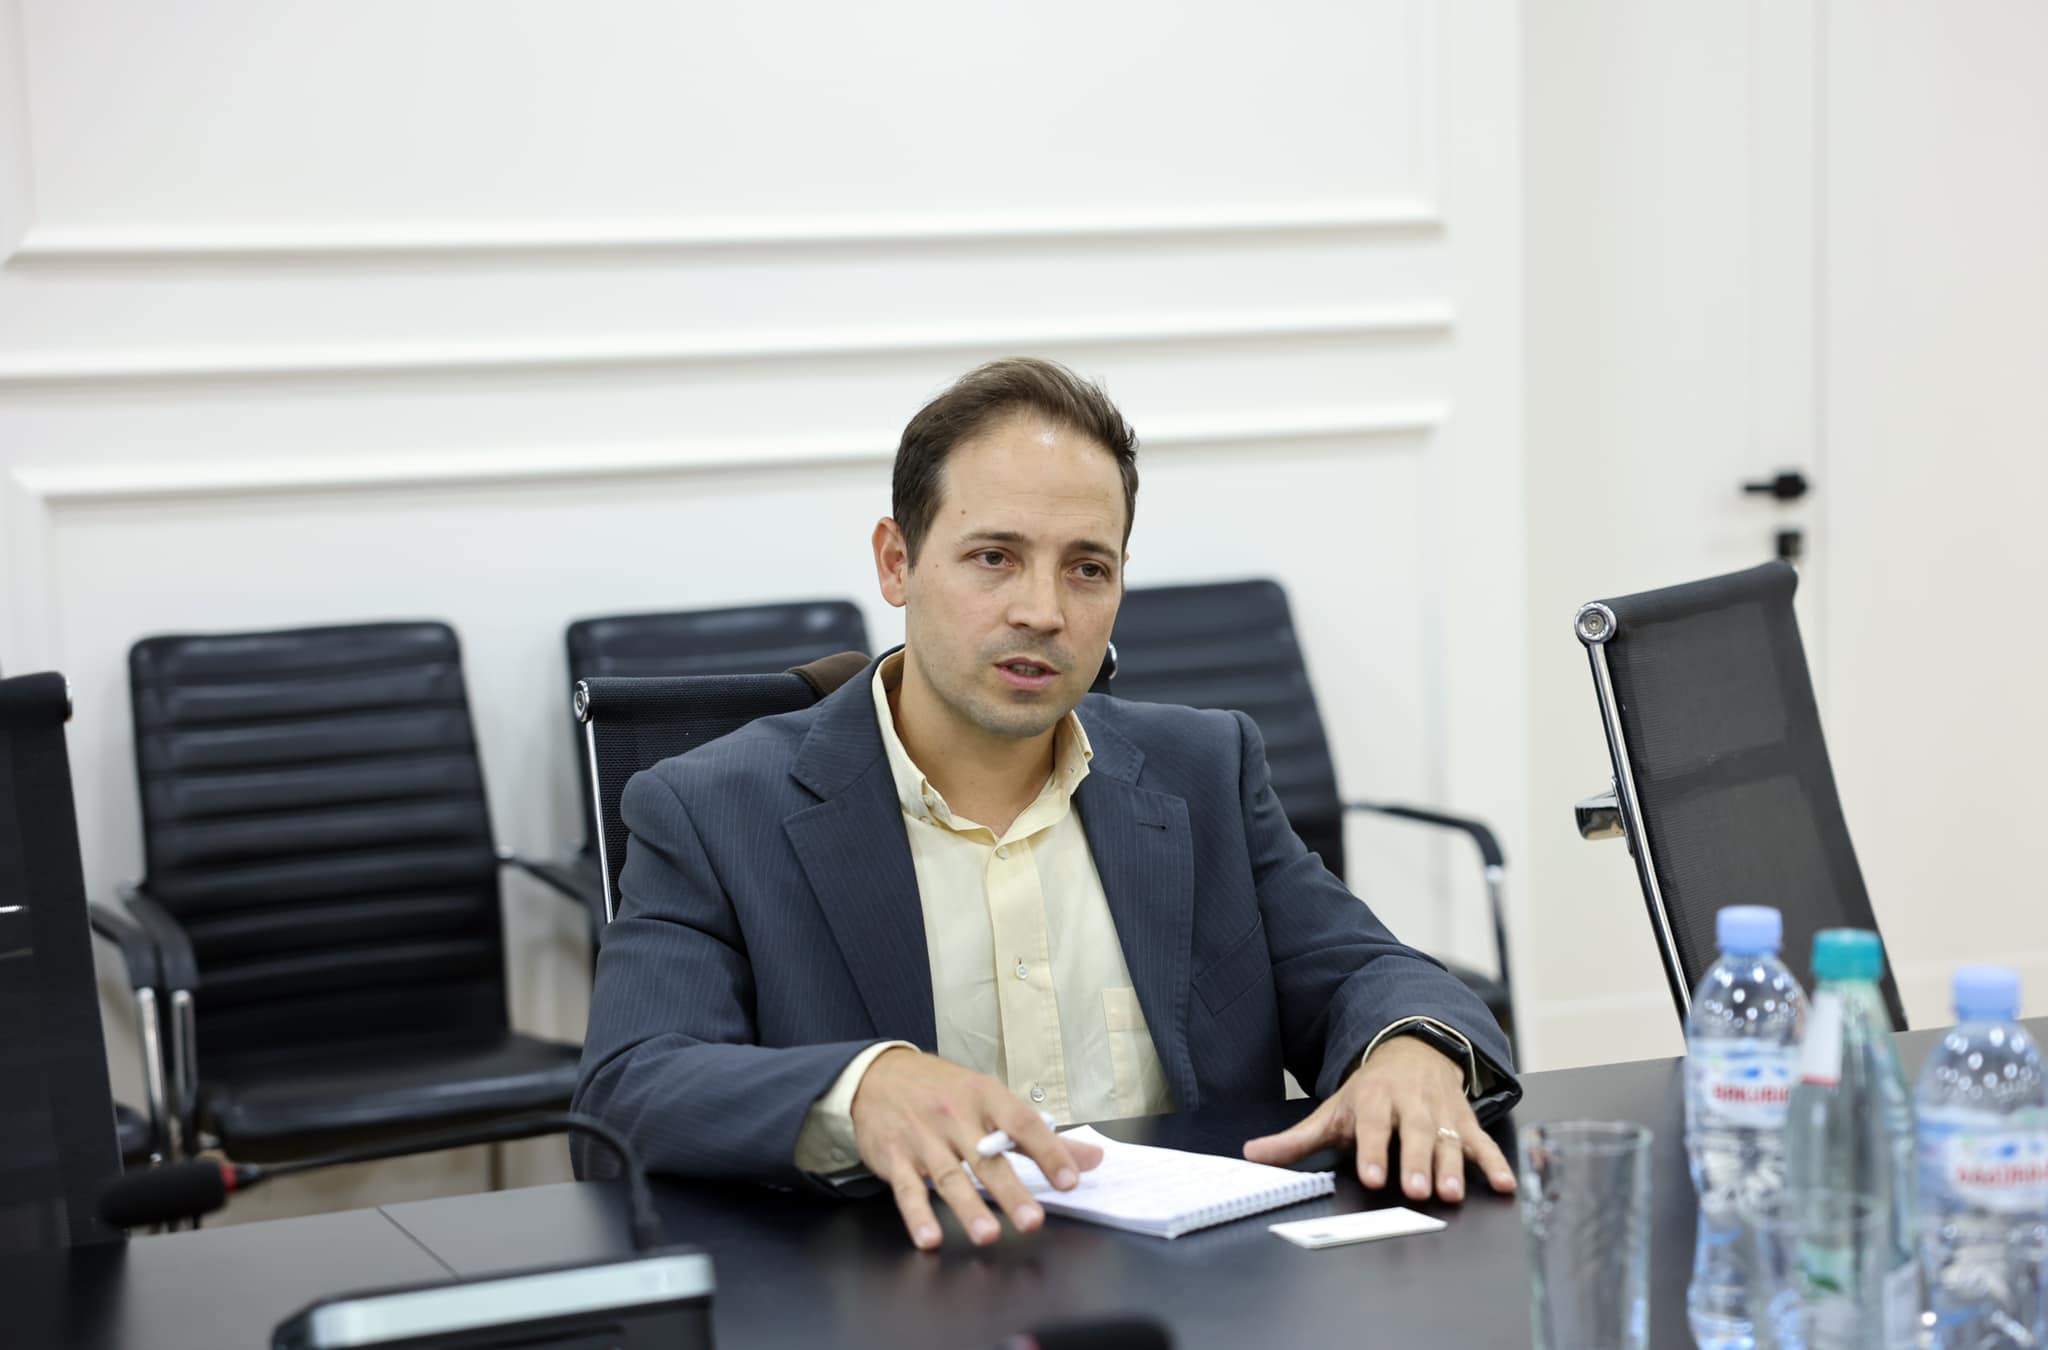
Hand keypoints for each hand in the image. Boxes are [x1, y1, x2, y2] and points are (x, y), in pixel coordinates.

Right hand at [849, 1047, 1104, 1250]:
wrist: (877, 1076)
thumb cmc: (943, 1090)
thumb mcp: (990, 1100)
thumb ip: (1040, 1135)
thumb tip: (1093, 1159)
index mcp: (985, 1097)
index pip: (1022, 1123)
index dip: (1048, 1152)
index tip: (1069, 1181)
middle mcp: (955, 1116)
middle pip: (986, 1157)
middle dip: (1010, 1190)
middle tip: (1032, 1220)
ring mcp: (923, 1138)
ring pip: (948, 1176)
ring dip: (968, 1208)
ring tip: (988, 1235)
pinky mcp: (895, 1158)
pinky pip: (907, 1190)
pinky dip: (917, 1216)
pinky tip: (930, 1238)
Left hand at [1241, 1034, 1514, 1202]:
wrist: (1412, 1050)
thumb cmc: (1368, 1092)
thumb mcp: (1332, 1110)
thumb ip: (1296, 1140)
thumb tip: (1252, 1155)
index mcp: (1373, 1099)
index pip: (1372, 1125)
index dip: (1372, 1150)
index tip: (1372, 1176)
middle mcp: (1409, 1103)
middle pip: (1414, 1133)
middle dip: (1416, 1161)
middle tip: (1418, 1190)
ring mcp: (1440, 1111)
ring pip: (1448, 1139)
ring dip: (1453, 1166)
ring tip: (1453, 1193)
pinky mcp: (1464, 1120)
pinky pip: (1482, 1141)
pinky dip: (1494, 1162)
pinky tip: (1505, 1184)